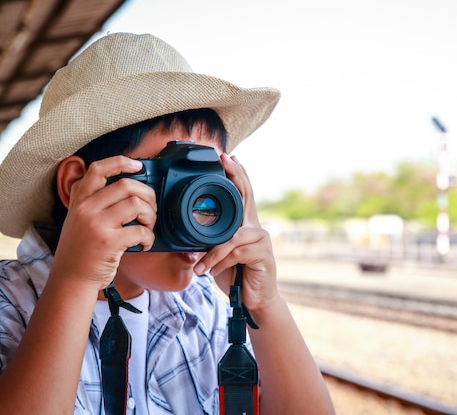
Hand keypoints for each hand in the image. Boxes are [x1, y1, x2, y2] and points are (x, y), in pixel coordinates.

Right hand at [51, 155, 157, 289]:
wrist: (71, 279)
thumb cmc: (82, 250)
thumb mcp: (78, 219)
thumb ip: (94, 202)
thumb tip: (128, 188)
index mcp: (79, 201)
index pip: (98, 169)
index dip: (120, 162)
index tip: (138, 166)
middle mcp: (85, 209)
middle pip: (126, 185)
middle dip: (148, 194)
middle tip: (151, 208)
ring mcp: (96, 225)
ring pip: (136, 204)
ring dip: (150, 215)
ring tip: (148, 226)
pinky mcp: (108, 242)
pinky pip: (141, 231)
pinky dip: (150, 237)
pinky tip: (145, 244)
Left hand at [194, 154, 277, 313]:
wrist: (254, 302)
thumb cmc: (236, 277)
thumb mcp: (218, 258)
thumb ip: (210, 245)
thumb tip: (189, 240)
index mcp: (245, 226)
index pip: (242, 195)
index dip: (237, 175)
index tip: (229, 157)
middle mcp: (256, 228)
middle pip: (247, 197)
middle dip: (236, 176)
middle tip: (226, 160)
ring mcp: (261, 240)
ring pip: (231, 236)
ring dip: (212, 253)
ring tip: (200, 268)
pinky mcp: (262, 254)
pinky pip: (235, 251)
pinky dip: (218, 262)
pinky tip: (209, 273)